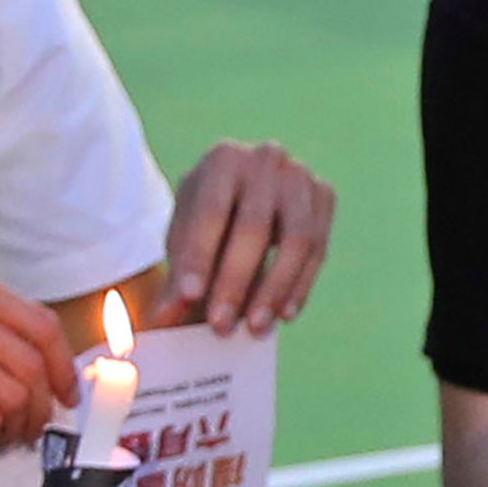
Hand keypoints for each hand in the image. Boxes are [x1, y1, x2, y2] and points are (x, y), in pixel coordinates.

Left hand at [154, 142, 336, 333]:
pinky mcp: (325, 197)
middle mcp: (267, 158)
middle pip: (254, 227)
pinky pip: (318, 250)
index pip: (211, 212)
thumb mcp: (184, 242)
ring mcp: (302, 176)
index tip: (189, 298)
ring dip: (274, 290)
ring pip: (296, 241)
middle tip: (221, 325)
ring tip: (255, 328)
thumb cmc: (207, 223)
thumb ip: (176, 278)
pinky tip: (283, 315)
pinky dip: (300, 286)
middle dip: (235, 282)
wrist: (244, 198)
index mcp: (223, 158)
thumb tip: (163, 319)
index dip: (200, 256)